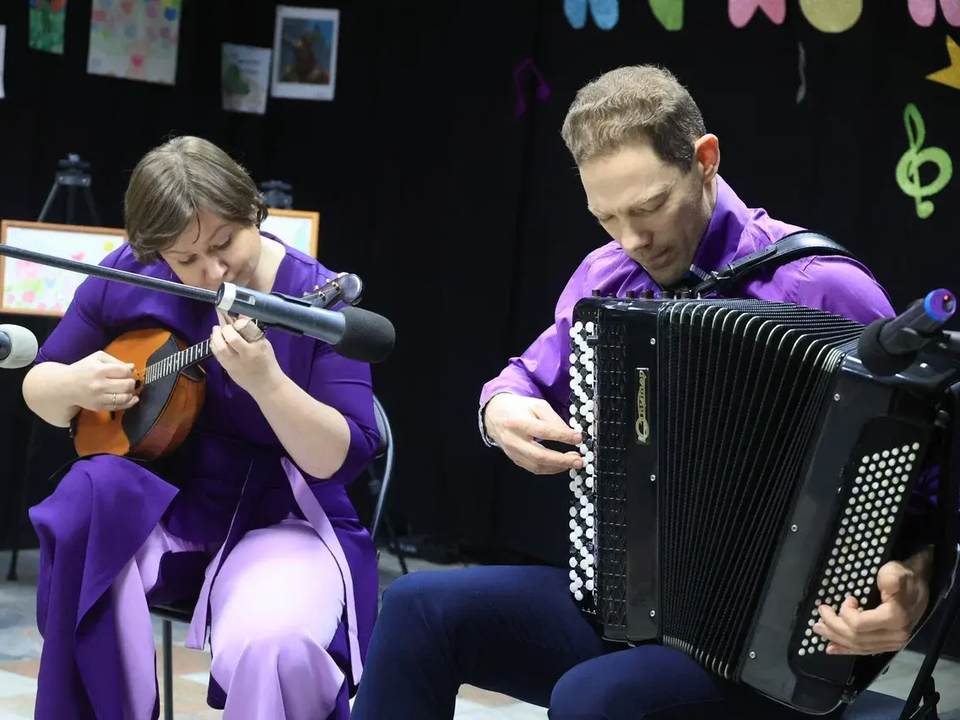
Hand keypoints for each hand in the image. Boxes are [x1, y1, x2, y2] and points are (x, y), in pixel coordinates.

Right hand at [69, 351, 138, 411]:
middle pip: (127, 385)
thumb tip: (132, 367)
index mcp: (100, 370)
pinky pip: (118, 407)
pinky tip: (131, 399)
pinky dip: (128, 403)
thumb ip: (115, 361)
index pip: (125, 371)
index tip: (126, 373)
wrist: (64, 385)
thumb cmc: (82, 369)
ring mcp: (99, 397)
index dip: (129, 372)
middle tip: (128, 381)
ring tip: (128, 390)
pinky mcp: (98, 407)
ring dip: (131, 393)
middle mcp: (100, 385)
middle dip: (131, 382)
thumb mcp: (97, 358)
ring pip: (125, 398)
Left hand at [210, 311, 282, 396]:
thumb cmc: (268, 362)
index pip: (242, 331)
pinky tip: (215, 340)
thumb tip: (240, 315)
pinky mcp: (227, 369)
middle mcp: (243, 356)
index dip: (237, 323)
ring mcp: (233, 364)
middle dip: (223, 329)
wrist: (266, 385)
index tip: (236, 320)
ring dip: (215, 336)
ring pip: (219, 347)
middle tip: (223, 325)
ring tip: (216, 330)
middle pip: (228, 339)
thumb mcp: (265, 344)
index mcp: (255, 349)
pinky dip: (214, 345)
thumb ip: (252, 331)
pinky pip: (216, 355)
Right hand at [483, 393, 583, 474]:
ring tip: (573, 461)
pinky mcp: (515, 459)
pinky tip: (561, 464)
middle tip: (578, 460)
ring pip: (536, 466)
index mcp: (517, 422)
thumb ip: (553, 419)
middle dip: (561, 460)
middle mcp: (513, 439)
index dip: (562, 435)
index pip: (542, 430)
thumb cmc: (517, 408)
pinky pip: (534, 468)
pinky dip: (550, 469)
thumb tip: (570, 434)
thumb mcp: (536, 405)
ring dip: (558, 466)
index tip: (578, 437)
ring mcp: (512, 452)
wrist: (495, 415)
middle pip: (538, 455)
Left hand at [813, 552, 931, 654]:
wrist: (918, 586)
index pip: (859, 624)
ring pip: (858, 646)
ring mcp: (893, 642)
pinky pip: (865, 650)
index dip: (845, 613)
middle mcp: (895, 635)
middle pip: (856, 637)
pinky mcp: (889, 644)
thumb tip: (887, 583)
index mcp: (894, 618)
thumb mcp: (896, 572)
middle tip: (819, 615)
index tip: (847, 598)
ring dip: (836, 638)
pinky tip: (832, 649)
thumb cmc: (904, 577)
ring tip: (819, 630)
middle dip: (833, 627)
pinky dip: (847, 649)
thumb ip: (891, 579)